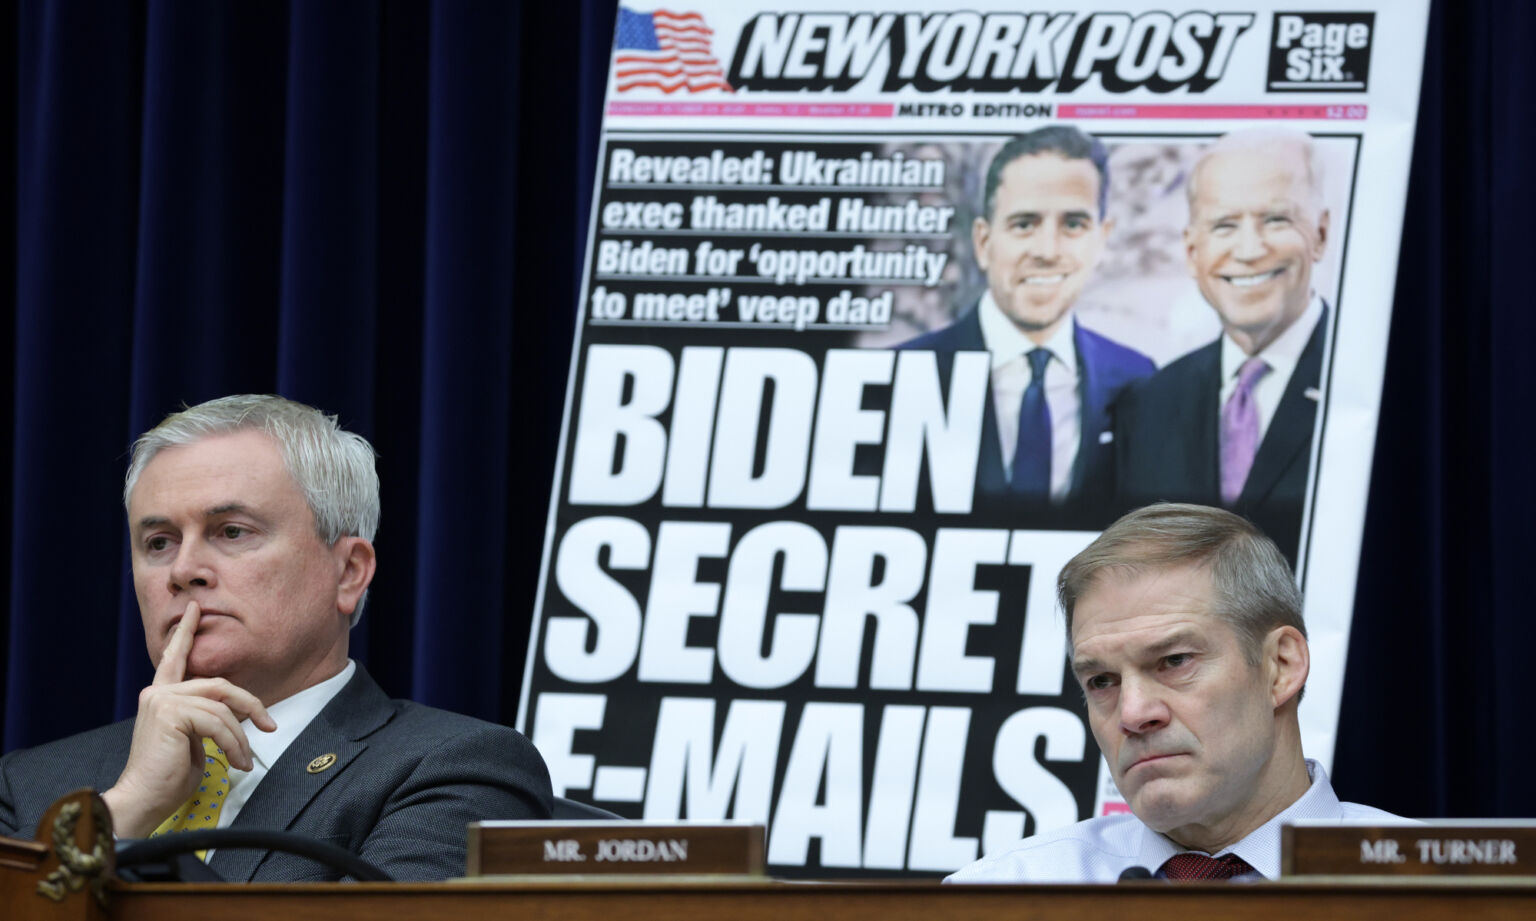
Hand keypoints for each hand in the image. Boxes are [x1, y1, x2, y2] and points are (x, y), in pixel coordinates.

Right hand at [101, 602, 276, 837]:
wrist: (143, 800)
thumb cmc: (167, 779)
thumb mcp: (192, 742)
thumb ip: (206, 720)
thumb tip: (234, 716)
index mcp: (161, 698)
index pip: (175, 659)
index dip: (187, 633)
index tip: (195, 609)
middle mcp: (158, 694)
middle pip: (220, 685)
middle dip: (250, 704)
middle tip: (269, 725)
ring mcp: (163, 701)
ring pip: (223, 708)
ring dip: (240, 738)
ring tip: (244, 762)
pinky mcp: (171, 713)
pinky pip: (218, 723)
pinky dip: (233, 745)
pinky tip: (236, 763)